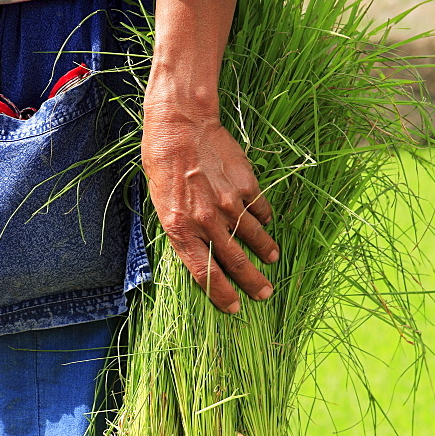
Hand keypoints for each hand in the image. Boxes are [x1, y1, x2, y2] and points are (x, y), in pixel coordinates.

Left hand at [141, 106, 278, 312]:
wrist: (180, 127)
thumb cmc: (162, 166)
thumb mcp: (162, 205)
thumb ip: (183, 231)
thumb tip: (202, 252)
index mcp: (180, 230)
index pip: (204, 274)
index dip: (221, 295)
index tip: (234, 307)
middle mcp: (206, 222)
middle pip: (234, 262)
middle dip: (251, 282)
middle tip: (264, 293)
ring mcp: (229, 204)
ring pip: (253, 237)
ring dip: (265, 251)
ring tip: (272, 259)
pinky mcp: (245, 186)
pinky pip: (260, 209)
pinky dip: (264, 218)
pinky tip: (265, 222)